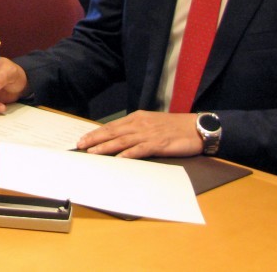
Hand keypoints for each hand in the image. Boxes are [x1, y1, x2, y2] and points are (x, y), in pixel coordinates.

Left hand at [76, 111, 202, 158]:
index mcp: (137, 118)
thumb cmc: (174, 127)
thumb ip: (136, 129)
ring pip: (122, 141)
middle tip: (80, 146)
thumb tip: (120, 138)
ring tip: (92, 153)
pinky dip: (127, 154)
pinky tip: (118, 159)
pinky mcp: (158, 143)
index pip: (112, 126)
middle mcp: (140, 124)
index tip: (83, 139)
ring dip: (106, 147)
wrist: (196, 127)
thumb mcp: (152, 123)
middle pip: (113, 132)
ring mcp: (148, 133)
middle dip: (95, 139)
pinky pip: (139, 150)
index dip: (96, 133)